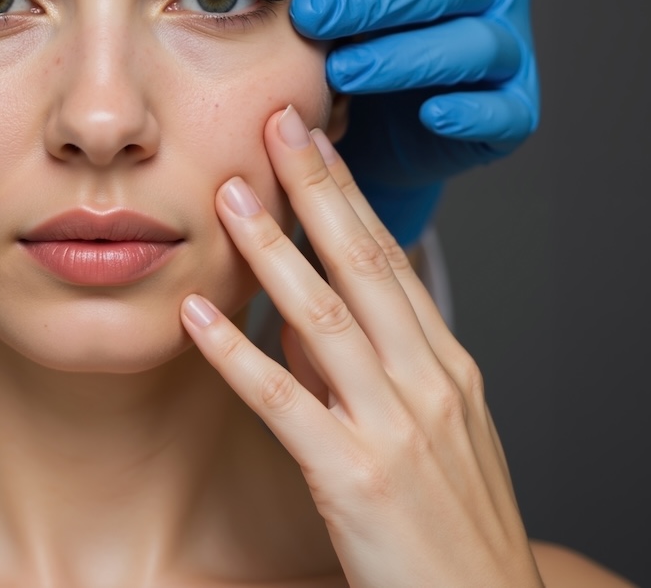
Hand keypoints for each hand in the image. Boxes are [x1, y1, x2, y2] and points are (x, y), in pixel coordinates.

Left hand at [180, 106, 541, 587]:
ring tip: (228, 194)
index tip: (316, 138)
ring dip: (272, 250)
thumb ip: (369, 372)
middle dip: (318, 188)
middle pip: (366, 265)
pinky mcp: (354, 477)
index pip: (392, 261)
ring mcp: (395, 427)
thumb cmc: (453, 529)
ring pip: (324, 318)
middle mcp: (427, 383)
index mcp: (447, 367)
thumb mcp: (429, 436)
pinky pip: (285, 402)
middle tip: (278, 122)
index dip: (349, 195)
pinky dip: (236, 353)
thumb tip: (303, 319)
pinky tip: (198, 315)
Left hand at [294, 0, 539, 245]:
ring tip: (345, 69)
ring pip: (470, 43)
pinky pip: (502, 108)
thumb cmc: (367, 22)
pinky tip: (433, 111)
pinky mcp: (515, 108)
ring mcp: (510, 46)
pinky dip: (472, 111)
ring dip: (407, 55)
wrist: (380, 119)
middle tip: (310, 13)